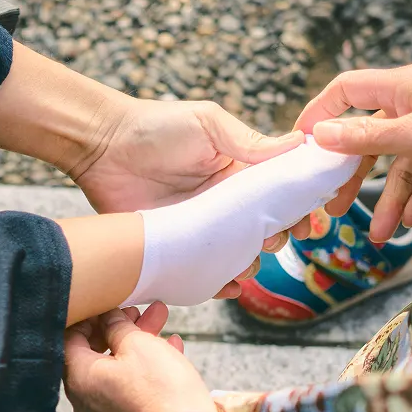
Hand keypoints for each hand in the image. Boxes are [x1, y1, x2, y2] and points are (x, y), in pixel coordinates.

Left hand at [64, 303, 217, 411]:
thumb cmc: (160, 389)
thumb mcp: (138, 344)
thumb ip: (117, 325)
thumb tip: (107, 317)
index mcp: (79, 378)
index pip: (69, 338)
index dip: (90, 317)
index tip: (109, 304)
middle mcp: (85, 398)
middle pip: (94, 352)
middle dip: (119, 327)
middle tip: (138, 311)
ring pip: (115, 367)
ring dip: (136, 342)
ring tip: (160, 320)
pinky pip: (128, 385)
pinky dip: (144, 365)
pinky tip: (170, 346)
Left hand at [72, 99, 308, 292]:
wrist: (102, 145)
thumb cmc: (156, 127)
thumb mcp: (209, 125)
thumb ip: (250, 142)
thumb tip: (298, 143)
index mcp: (236, 173)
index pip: (276, 197)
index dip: (296, 211)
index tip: (308, 222)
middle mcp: (221, 204)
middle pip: (260, 232)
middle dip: (274, 240)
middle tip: (270, 240)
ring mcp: (198, 227)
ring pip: (234, 256)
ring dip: (247, 264)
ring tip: (246, 264)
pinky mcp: (173, 246)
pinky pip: (200, 272)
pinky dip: (216, 283)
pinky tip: (226, 286)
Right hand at [296, 64, 411, 240]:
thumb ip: (365, 136)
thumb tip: (320, 134)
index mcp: (402, 86)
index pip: (347, 90)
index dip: (320, 113)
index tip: (301, 144)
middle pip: (369, 138)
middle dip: (353, 175)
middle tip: (333, 205)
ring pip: (402, 167)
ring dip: (391, 200)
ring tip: (381, 234)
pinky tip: (411, 221)